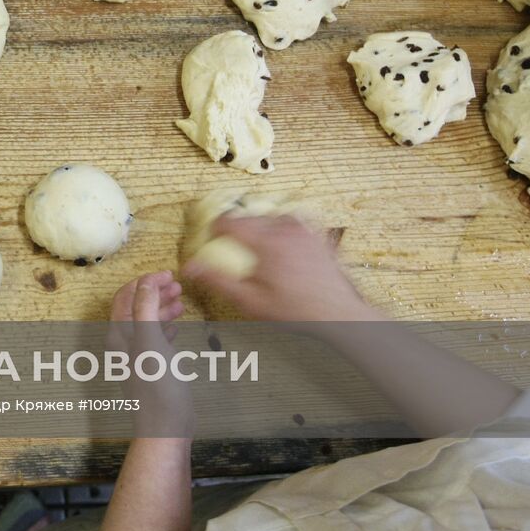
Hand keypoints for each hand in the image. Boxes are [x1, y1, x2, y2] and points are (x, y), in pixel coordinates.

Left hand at [108, 271, 192, 436]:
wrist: (165, 426)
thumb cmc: (158, 384)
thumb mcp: (151, 340)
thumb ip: (146, 308)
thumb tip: (146, 281)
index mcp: (119, 334)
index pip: (126, 297)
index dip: (144, 281)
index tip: (167, 273)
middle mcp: (123, 343)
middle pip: (136, 307)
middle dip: (154, 292)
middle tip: (177, 283)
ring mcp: (136, 356)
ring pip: (147, 322)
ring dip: (161, 307)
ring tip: (181, 299)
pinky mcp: (150, 368)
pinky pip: (155, 339)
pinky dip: (165, 327)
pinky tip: (177, 325)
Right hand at [182, 216, 376, 323]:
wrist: (339, 313)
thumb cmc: (297, 310)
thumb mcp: (249, 300)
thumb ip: (217, 281)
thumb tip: (191, 268)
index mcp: (265, 241)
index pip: (229, 221)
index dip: (215, 229)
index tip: (212, 239)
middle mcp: (285, 229)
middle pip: (249, 217)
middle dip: (237, 229)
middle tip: (233, 247)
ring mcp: (304, 230)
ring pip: (271, 217)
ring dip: (259, 227)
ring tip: (257, 248)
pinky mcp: (317, 235)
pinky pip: (294, 221)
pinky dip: (282, 227)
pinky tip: (282, 242)